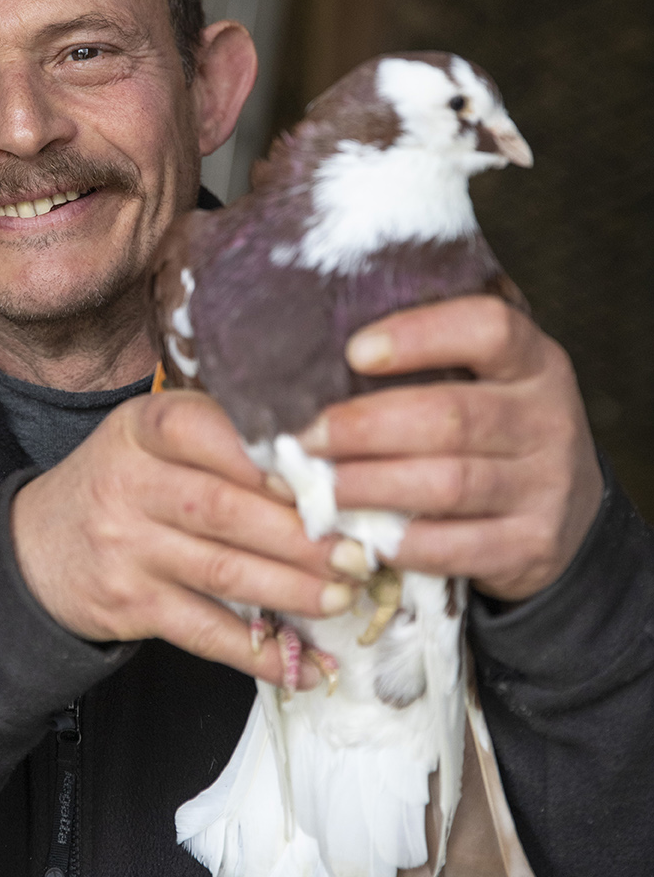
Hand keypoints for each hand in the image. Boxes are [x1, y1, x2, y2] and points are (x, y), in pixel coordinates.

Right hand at [11, 391, 358, 686]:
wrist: (36, 549)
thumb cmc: (123, 482)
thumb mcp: (150, 436)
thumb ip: (221, 436)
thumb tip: (325, 461)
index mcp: (143, 428)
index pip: (202, 430)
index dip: (263, 456)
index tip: (320, 475)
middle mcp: (128, 484)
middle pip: (224, 510)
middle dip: (300, 536)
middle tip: (356, 553)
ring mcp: (126, 548)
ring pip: (221, 572)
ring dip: (292, 591)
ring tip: (342, 598)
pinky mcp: (130, 605)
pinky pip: (204, 632)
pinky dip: (259, 652)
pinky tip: (303, 663)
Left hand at [300, 296, 603, 601]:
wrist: (569, 514)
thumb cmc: (497, 431)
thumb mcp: (489, 380)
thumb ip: (432, 361)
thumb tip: (324, 355)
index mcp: (535, 362)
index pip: (489, 329)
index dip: (419, 336)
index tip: (354, 351)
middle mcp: (549, 419)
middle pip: (450, 417)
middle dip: (364, 428)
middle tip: (307, 438)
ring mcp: (546, 487)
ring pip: (447, 484)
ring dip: (371, 486)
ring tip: (323, 487)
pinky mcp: (532, 546)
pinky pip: (455, 547)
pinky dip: (400, 542)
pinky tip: (364, 534)